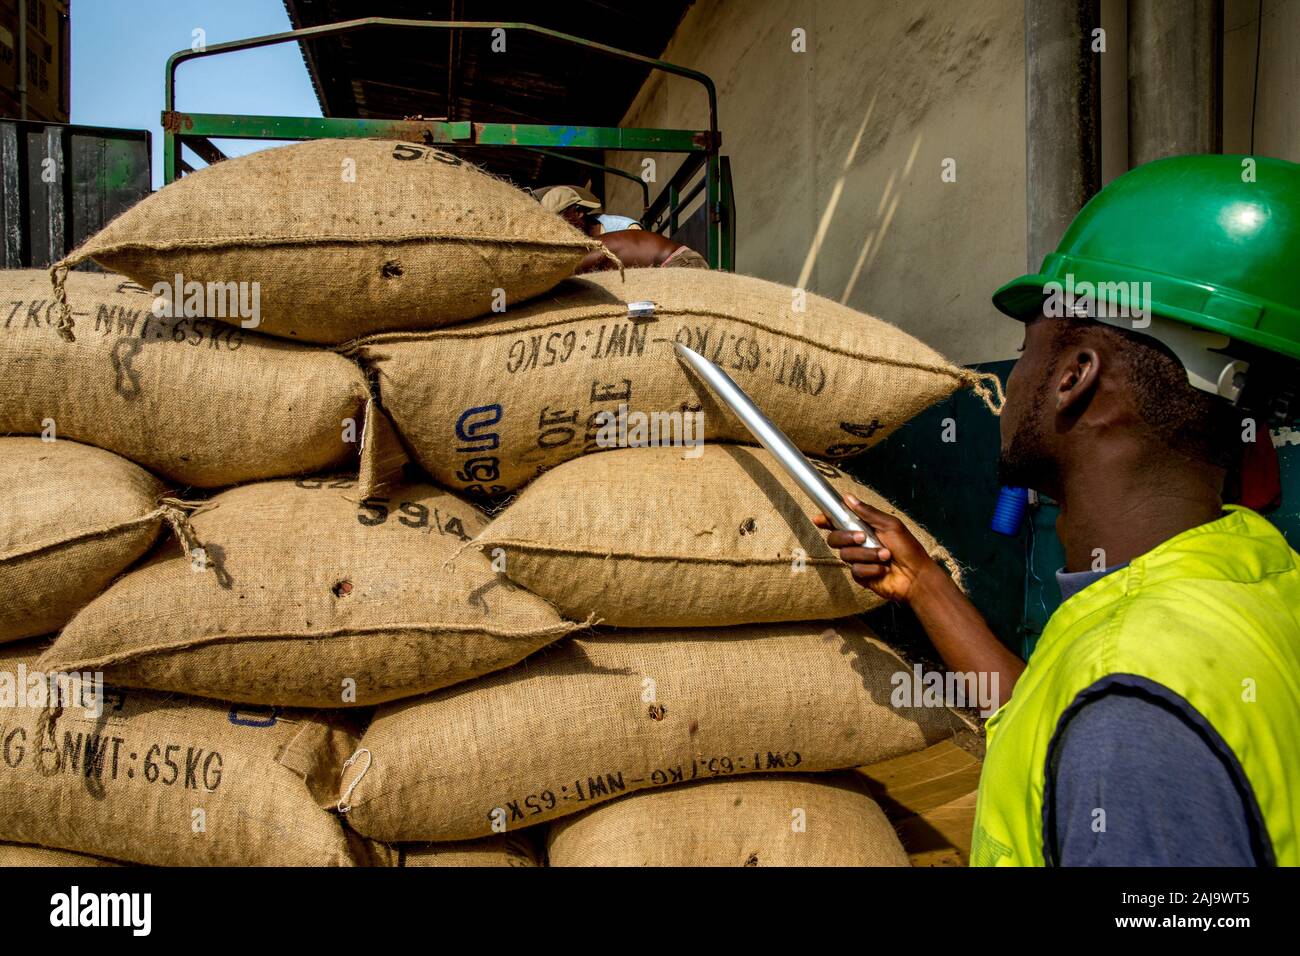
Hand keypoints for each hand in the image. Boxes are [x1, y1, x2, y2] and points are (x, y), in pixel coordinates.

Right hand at [814, 494, 944, 603]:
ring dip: (867, 554)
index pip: (838, 522)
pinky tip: (882, 570)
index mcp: (864, 528)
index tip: (818, 518)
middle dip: (847, 537)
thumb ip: (868, 513)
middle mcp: (858, 544)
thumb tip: (847, 497)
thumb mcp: (890, 525)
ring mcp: (859, 560)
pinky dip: (871, 569)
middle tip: (862, 537)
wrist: (917, 576)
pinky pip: (855, 571)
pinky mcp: (861, 576)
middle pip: (834, 539)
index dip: (826, 520)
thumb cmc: (908, 548)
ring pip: (846, 555)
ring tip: (885, 556)